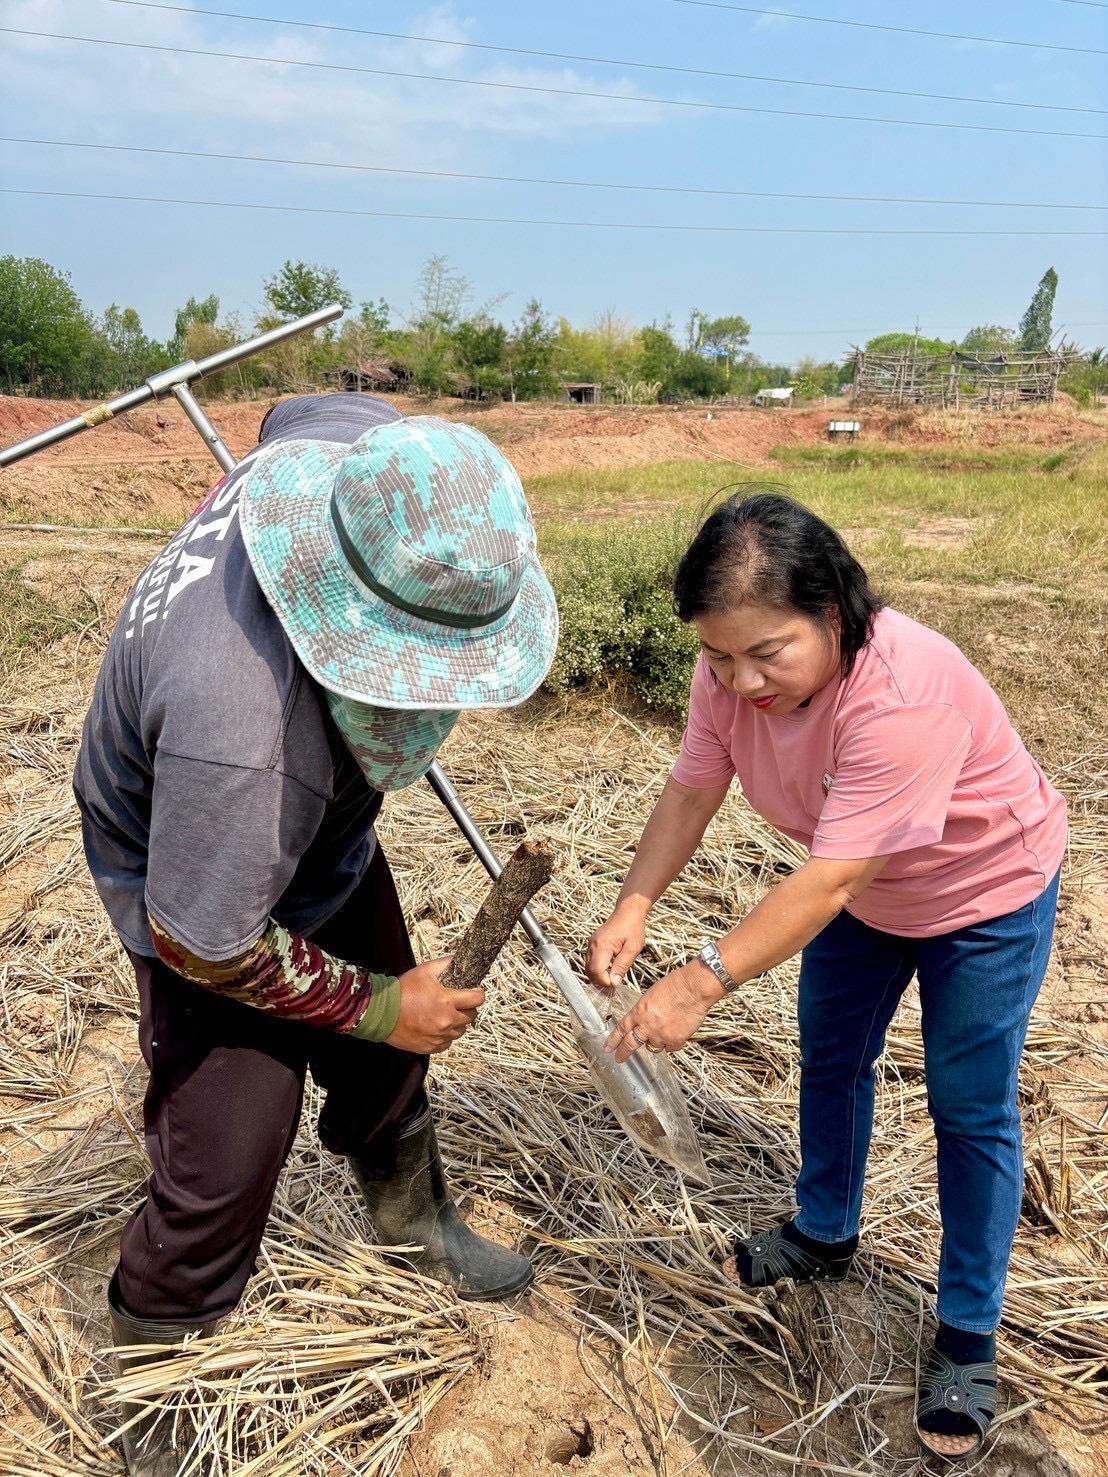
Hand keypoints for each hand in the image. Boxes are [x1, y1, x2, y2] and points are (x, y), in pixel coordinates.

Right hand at [385, 957, 484, 1054]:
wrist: (380, 1012)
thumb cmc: (403, 989)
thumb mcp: (425, 970)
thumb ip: (446, 964)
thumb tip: (461, 960)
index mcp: (447, 1001)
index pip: (477, 999)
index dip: (477, 993)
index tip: (473, 991)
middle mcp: (446, 1021)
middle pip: (471, 1016)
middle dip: (467, 1008)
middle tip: (456, 1002)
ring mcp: (438, 1037)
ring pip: (460, 1031)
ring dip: (456, 1023)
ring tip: (443, 1014)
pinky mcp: (430, 1048)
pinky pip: (446, 1043)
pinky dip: (444, 1036)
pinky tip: (435, 1027)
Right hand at [587, 901, 647, 990]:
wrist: (628, 911)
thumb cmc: (633, 928)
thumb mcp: (633, 948)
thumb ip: (622, 966)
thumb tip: (614, 983)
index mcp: (602, 946)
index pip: (597, 971)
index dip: (605, 982)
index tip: (616, 986)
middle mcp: (592, 946)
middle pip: (590, 971)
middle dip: (600, 982)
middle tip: (615, 986)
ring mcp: (591, 945)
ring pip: (588, 968)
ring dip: (598, 977)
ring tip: (613, 979)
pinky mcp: (592, 945)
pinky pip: (590, 962)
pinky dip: (598, 969)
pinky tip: (609, 970)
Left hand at [603, 963, 723, 1062]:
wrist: (692, 989)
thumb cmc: (673, 986)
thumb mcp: (650, 996)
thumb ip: (644, 1012)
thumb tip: (643, 1021)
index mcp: (638, 1013)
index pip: (621, 1030)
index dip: (613, 1040)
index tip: (608, 1049)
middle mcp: (647, 1027)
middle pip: (631, 1044)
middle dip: (623, 1053)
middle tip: (619, 1059)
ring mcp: (661, 1036)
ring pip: (654, 1046)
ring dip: (656, 1041)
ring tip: (664, 1029)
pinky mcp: (676, 1041)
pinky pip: (671, 1048)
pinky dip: (672, 1043)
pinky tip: (677, 1034)